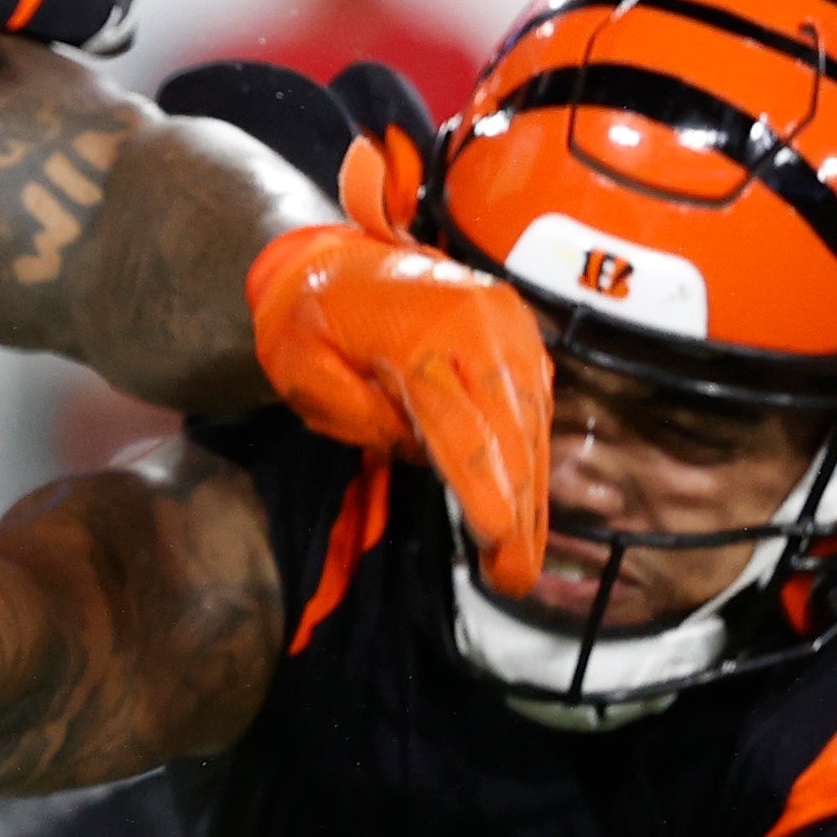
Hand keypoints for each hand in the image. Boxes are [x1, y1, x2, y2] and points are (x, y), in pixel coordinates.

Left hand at [248, 220, 552, 604]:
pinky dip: (531, 455)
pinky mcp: (517, 330)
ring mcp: (505, 323)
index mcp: (420, 333)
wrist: (328, 257)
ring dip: (531, 494)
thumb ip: (357, 416)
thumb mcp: (302, 370)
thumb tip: (417, 451)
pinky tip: (529, 506)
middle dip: (517, 512)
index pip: (460, 426)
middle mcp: (478, 324)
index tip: (498, 540)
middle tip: (516, 579)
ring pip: (530, 422)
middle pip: (509, 432)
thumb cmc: (308, 318)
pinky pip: (535, 401)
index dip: (483, 489)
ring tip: (524, 558)